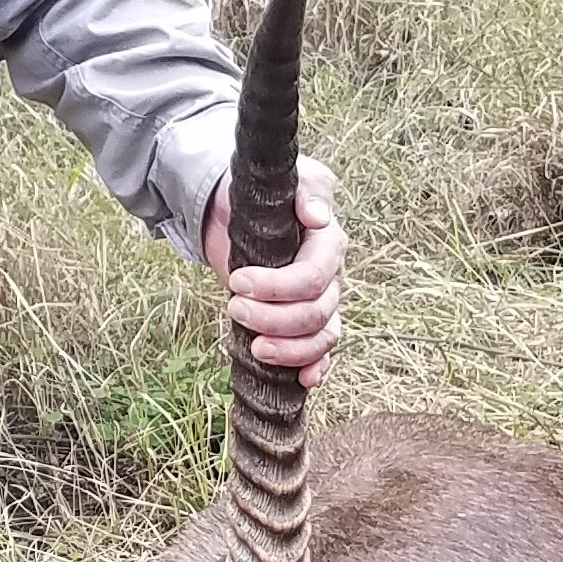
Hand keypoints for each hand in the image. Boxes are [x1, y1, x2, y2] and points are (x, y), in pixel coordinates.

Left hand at [202, 154, 344, 385]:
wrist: (234, 208)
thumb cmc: (262, 192)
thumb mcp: (286, 178)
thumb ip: (308, 190)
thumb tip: (319, 216)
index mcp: (328, 244)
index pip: (313, 277)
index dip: (277, 287)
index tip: (238, 281)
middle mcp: (329, 278)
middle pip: (315, 313)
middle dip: (273, 319)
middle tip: (233, 307)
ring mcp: (318, 302)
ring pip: (320, 338)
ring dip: (288, 350)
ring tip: (254, 348)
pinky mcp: (300, 322)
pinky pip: (320, 353)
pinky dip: (314, 369)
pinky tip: (303, 382)